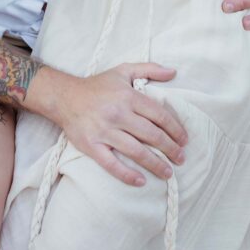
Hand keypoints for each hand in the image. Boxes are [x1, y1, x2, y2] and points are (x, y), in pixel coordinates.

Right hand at [48, 63, 187, 186]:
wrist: (65, 97)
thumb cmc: (97, 85)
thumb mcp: (123, 71)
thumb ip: (149, 69)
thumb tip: (173, 72)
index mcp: (128, 96)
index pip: (159, 115)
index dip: (175, 129)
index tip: (184, 140)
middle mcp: (118, 114)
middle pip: (151, 135)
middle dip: (170, 148)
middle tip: (181, 159)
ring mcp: (104, 131)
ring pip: (135, 151)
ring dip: (155, 164)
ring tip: (168, 173)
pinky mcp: (91, 146)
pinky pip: (111, 164)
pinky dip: (127, 175)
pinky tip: (141, 181)